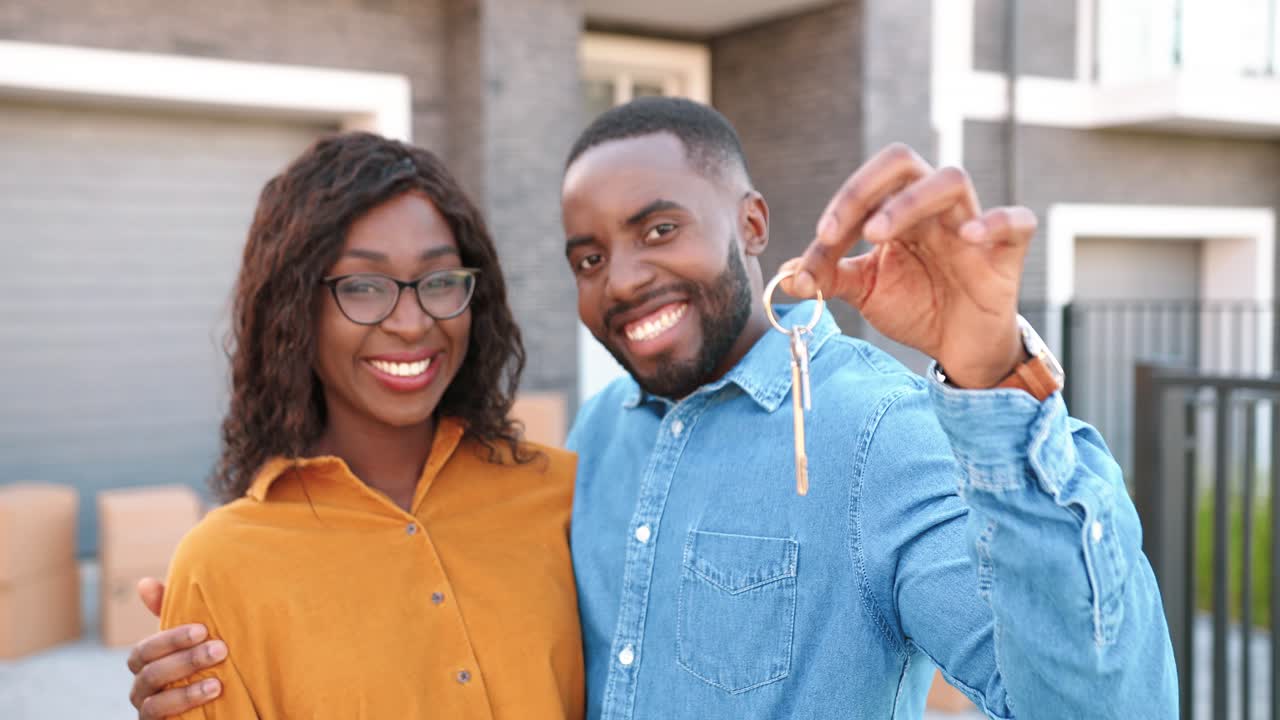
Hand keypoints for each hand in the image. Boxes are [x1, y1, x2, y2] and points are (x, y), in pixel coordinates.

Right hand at [127, 578, 225, 718]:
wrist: (219, 705)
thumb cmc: (200, 662)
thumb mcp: (191, 638)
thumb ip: (170, 612)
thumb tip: (144, 583)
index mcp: (146, 664)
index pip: (145, 650)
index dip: (171, 639)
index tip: (203, 629)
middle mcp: (141, 689)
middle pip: (149, 673)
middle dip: (185, 660)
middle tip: (220, 649)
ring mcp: (148, 710)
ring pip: (154, 701)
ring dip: (186, 690)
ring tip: (218, 682)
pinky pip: (160, 718)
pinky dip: (184, 708)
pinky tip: (210, 698)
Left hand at [781, 143, 1036, 387]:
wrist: (959, 348)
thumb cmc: (917, 307)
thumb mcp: (865, 291)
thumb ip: (829, 278)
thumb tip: (785, 274)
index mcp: (898, 210)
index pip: (866, 187)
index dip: (837, 211)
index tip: (816, 249)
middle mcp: (933, 208)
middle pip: (904, 163)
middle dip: (864, 189)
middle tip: (839, 232)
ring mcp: (973, 224)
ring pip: (951, 180)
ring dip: (909, 202)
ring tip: (878, 236)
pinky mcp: (1008, 252)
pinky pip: (1016, 221)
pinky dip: (995, 222)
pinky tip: (970, 236)